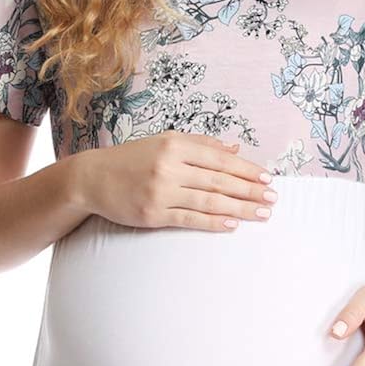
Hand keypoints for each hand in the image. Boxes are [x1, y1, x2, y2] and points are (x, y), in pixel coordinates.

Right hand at [80, 130, 277, 231]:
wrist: (92, 178)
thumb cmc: (131, 159)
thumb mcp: (164, 141)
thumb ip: (200, 143)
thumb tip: (235, 147)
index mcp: (174, 145)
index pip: (220, 158)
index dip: (246, 169)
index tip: (267, 178)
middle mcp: (169, 167)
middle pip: (219, 180)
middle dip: (250, 191)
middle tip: (273, 199)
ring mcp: (161, 192)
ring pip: (209, 201)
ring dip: (240, 208)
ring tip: (262, 214)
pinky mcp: (153, 215)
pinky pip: (189, 220)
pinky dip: (213, 222)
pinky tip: (232, 224)